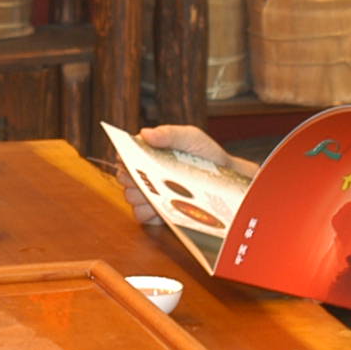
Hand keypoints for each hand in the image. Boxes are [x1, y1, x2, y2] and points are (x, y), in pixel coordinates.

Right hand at [123, 123, 254, 227]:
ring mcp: (149, 195)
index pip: (124, 154)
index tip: (130, 160)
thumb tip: (145, 133)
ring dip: (140, 196)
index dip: (124, 157)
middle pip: (124, 178)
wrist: (226, 180)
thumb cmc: (206, 155)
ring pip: (130, 197)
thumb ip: (169, 133)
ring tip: (156, 194)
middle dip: (132, 178)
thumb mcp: (190, 137)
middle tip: (146, 177)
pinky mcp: (156, 214)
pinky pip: (142, 216)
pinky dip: (148, 213)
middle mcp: (144, 174)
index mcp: (147, 153)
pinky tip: (161, 209)